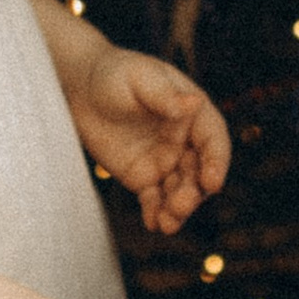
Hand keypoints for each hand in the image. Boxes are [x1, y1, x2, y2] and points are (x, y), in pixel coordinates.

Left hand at [67, 45, 230, 234]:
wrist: (81, 88)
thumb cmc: (114, 73)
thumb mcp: (139, 77)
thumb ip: (164, 95)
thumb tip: (192, 104)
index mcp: (193, 113)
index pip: (213, 140)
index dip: (217, 162)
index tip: (212, 182)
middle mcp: (185, 141)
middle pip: (199, 173)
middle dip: (194, 193)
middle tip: (179, 206)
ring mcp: (165, 161)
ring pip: (180, 190)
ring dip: (178, 209)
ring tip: (167, 224)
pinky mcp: (143, 177)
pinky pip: (154, 199)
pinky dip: (155, 213)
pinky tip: (153, 224)